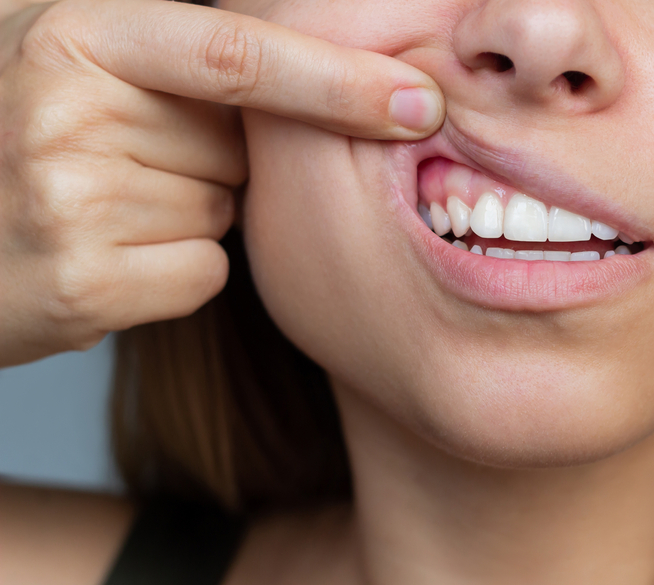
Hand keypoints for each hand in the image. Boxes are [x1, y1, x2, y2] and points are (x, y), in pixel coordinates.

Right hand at [0, 0, 443, 366]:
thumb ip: (177, 50)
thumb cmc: (17, 133)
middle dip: (217, 158)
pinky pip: (202, 272)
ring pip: (222, 212)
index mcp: (74, 36)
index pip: (238, 54)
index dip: (338, 78)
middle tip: (126, 159)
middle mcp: (66, 112)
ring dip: (188, 212)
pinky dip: (175, 270)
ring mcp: (71, 203)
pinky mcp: (83, 285)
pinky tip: (108, 257)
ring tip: (101, 206)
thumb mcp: (73, 55)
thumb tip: (329, 71)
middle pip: (239, 148)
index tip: (419, 100)